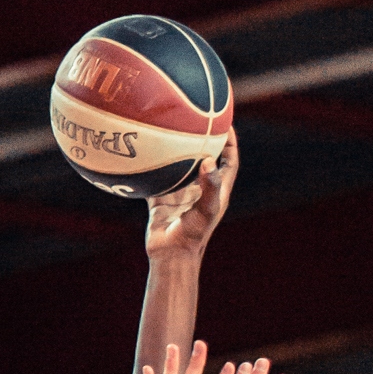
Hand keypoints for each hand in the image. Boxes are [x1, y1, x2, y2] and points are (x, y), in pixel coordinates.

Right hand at [144, 128, 237, 261]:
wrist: (170, 256)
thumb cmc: (193, 236)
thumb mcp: (205, 210)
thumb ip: (209, 186)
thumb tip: (208, 160)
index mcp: (216, 191)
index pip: (228, 161)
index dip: (230, 141)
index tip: (225, 122)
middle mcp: (199, 189)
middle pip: (205, 158)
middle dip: (203, 138)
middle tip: (197, 116)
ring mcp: (180, 195)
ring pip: (179, 166)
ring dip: (175, 150)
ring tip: (169, 127)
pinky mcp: (161, 200)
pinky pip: (156, 178)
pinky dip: (151, 167)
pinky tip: (142, 151)